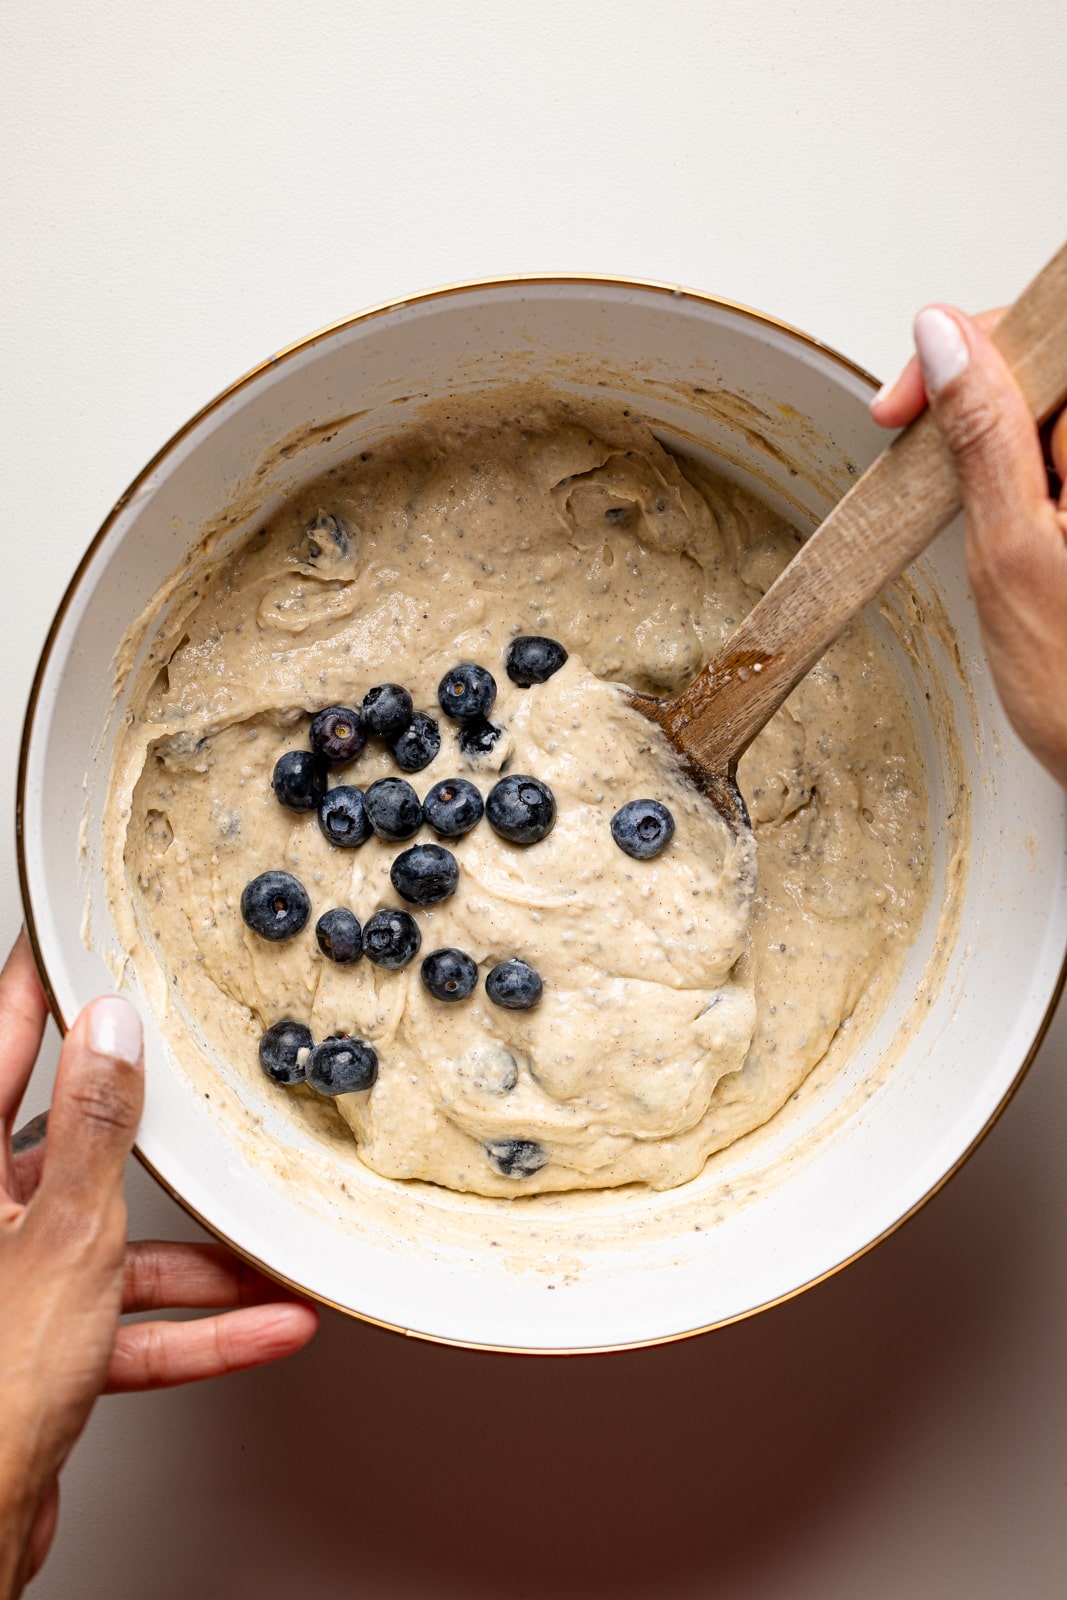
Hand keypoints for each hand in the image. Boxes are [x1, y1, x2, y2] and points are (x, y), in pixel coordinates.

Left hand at [0, 934, 317, 1597]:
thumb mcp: (65, 1237)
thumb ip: (91, 1130)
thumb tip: (109, 1032)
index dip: (35, 984)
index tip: (60, 935)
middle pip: (64, 1139)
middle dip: (145, 1124)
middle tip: (180, 1059)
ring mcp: (5, 1281)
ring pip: (109, 1240)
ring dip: (193, 1254)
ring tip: (264, 1252)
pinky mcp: (37, 1344)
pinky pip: (123, 1316)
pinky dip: (190, 1325)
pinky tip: (257, 1323)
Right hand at [870, 305, 1066, 787]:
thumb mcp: (1010, 551)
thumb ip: (979, 433)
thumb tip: (945, 340)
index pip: (1050, 324)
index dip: (974, 340)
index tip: (910, 398)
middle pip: (1052, 358)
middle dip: (980, 383)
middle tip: (918, 434)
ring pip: (1054, 404)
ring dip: (1001, 430)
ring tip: (974, 496)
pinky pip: (1062, 450)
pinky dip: (1027, 464)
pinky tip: (1012, 508)